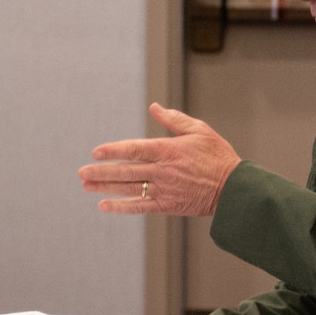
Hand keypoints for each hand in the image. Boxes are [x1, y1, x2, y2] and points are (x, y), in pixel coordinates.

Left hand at [80, 103, 241, 216]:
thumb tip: (154, 108)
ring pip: (129, 188)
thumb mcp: (199, 130)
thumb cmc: (218, 156)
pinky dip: (121, 206)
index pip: (134, 149)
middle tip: (81, 173)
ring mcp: (164, 189)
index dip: (113, 150)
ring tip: (86, 186)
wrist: (234, 188)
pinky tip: (104, 205)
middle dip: (101, 171)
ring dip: (106, 187)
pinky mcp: (167, 205)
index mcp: (169, 149)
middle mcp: (163, 170)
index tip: (96, 152)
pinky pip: (140, 206)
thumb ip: (174, 120)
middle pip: (126, 170)